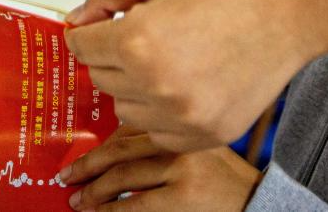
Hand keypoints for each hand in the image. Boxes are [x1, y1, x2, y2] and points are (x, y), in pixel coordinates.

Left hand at [61, 126, 260, 210]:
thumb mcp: (198, 150)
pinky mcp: (181, 199)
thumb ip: (164, 145)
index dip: (101, 142)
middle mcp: (180, 141)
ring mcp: (181, 171)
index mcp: (180, 125)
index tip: (83, 152)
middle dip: (88, 164)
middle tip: (67, 176)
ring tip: (78, 200)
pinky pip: (133, 206)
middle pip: (121, 149)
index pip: (130, 128)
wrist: (259, 202)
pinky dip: (110, 211)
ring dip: (94, 190)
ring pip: (122, 176)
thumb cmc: (225, 181)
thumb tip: (113, 150)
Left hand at [64, 0, 327, 150]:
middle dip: (110, 53)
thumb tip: (80, 17)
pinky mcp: (209, 134)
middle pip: (100, 78)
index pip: (81, 46)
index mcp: (139, 41)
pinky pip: (159, 131)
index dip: (87, 29)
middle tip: (141, 32)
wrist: (297, 6)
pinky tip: (185, 80)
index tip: (100, 23)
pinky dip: (161, 110)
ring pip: (126, 109)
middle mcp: (157, 86)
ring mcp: (185, 117)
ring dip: (133, 84)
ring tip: (167, 55)